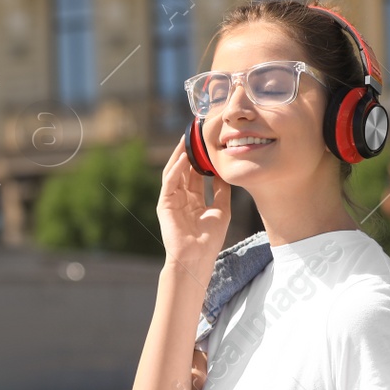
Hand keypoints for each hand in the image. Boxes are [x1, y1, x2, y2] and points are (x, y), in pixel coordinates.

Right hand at [158, 133, 231, 274]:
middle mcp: (181, 197)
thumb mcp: (221, 210)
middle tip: (196, 132)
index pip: (196, 173)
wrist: (197, 257)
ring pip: (175, 172)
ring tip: (187, 138)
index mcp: (193, 199)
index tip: (209, 142)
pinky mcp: (164, 204)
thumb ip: (222, 191)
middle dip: (190, 151)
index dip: (202, 158)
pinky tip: (182, 158)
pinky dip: (175, 169)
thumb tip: (225, 173)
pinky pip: (169, 182)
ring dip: (180, 155)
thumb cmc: (209, 239)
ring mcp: (171, 200)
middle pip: (185, 168)